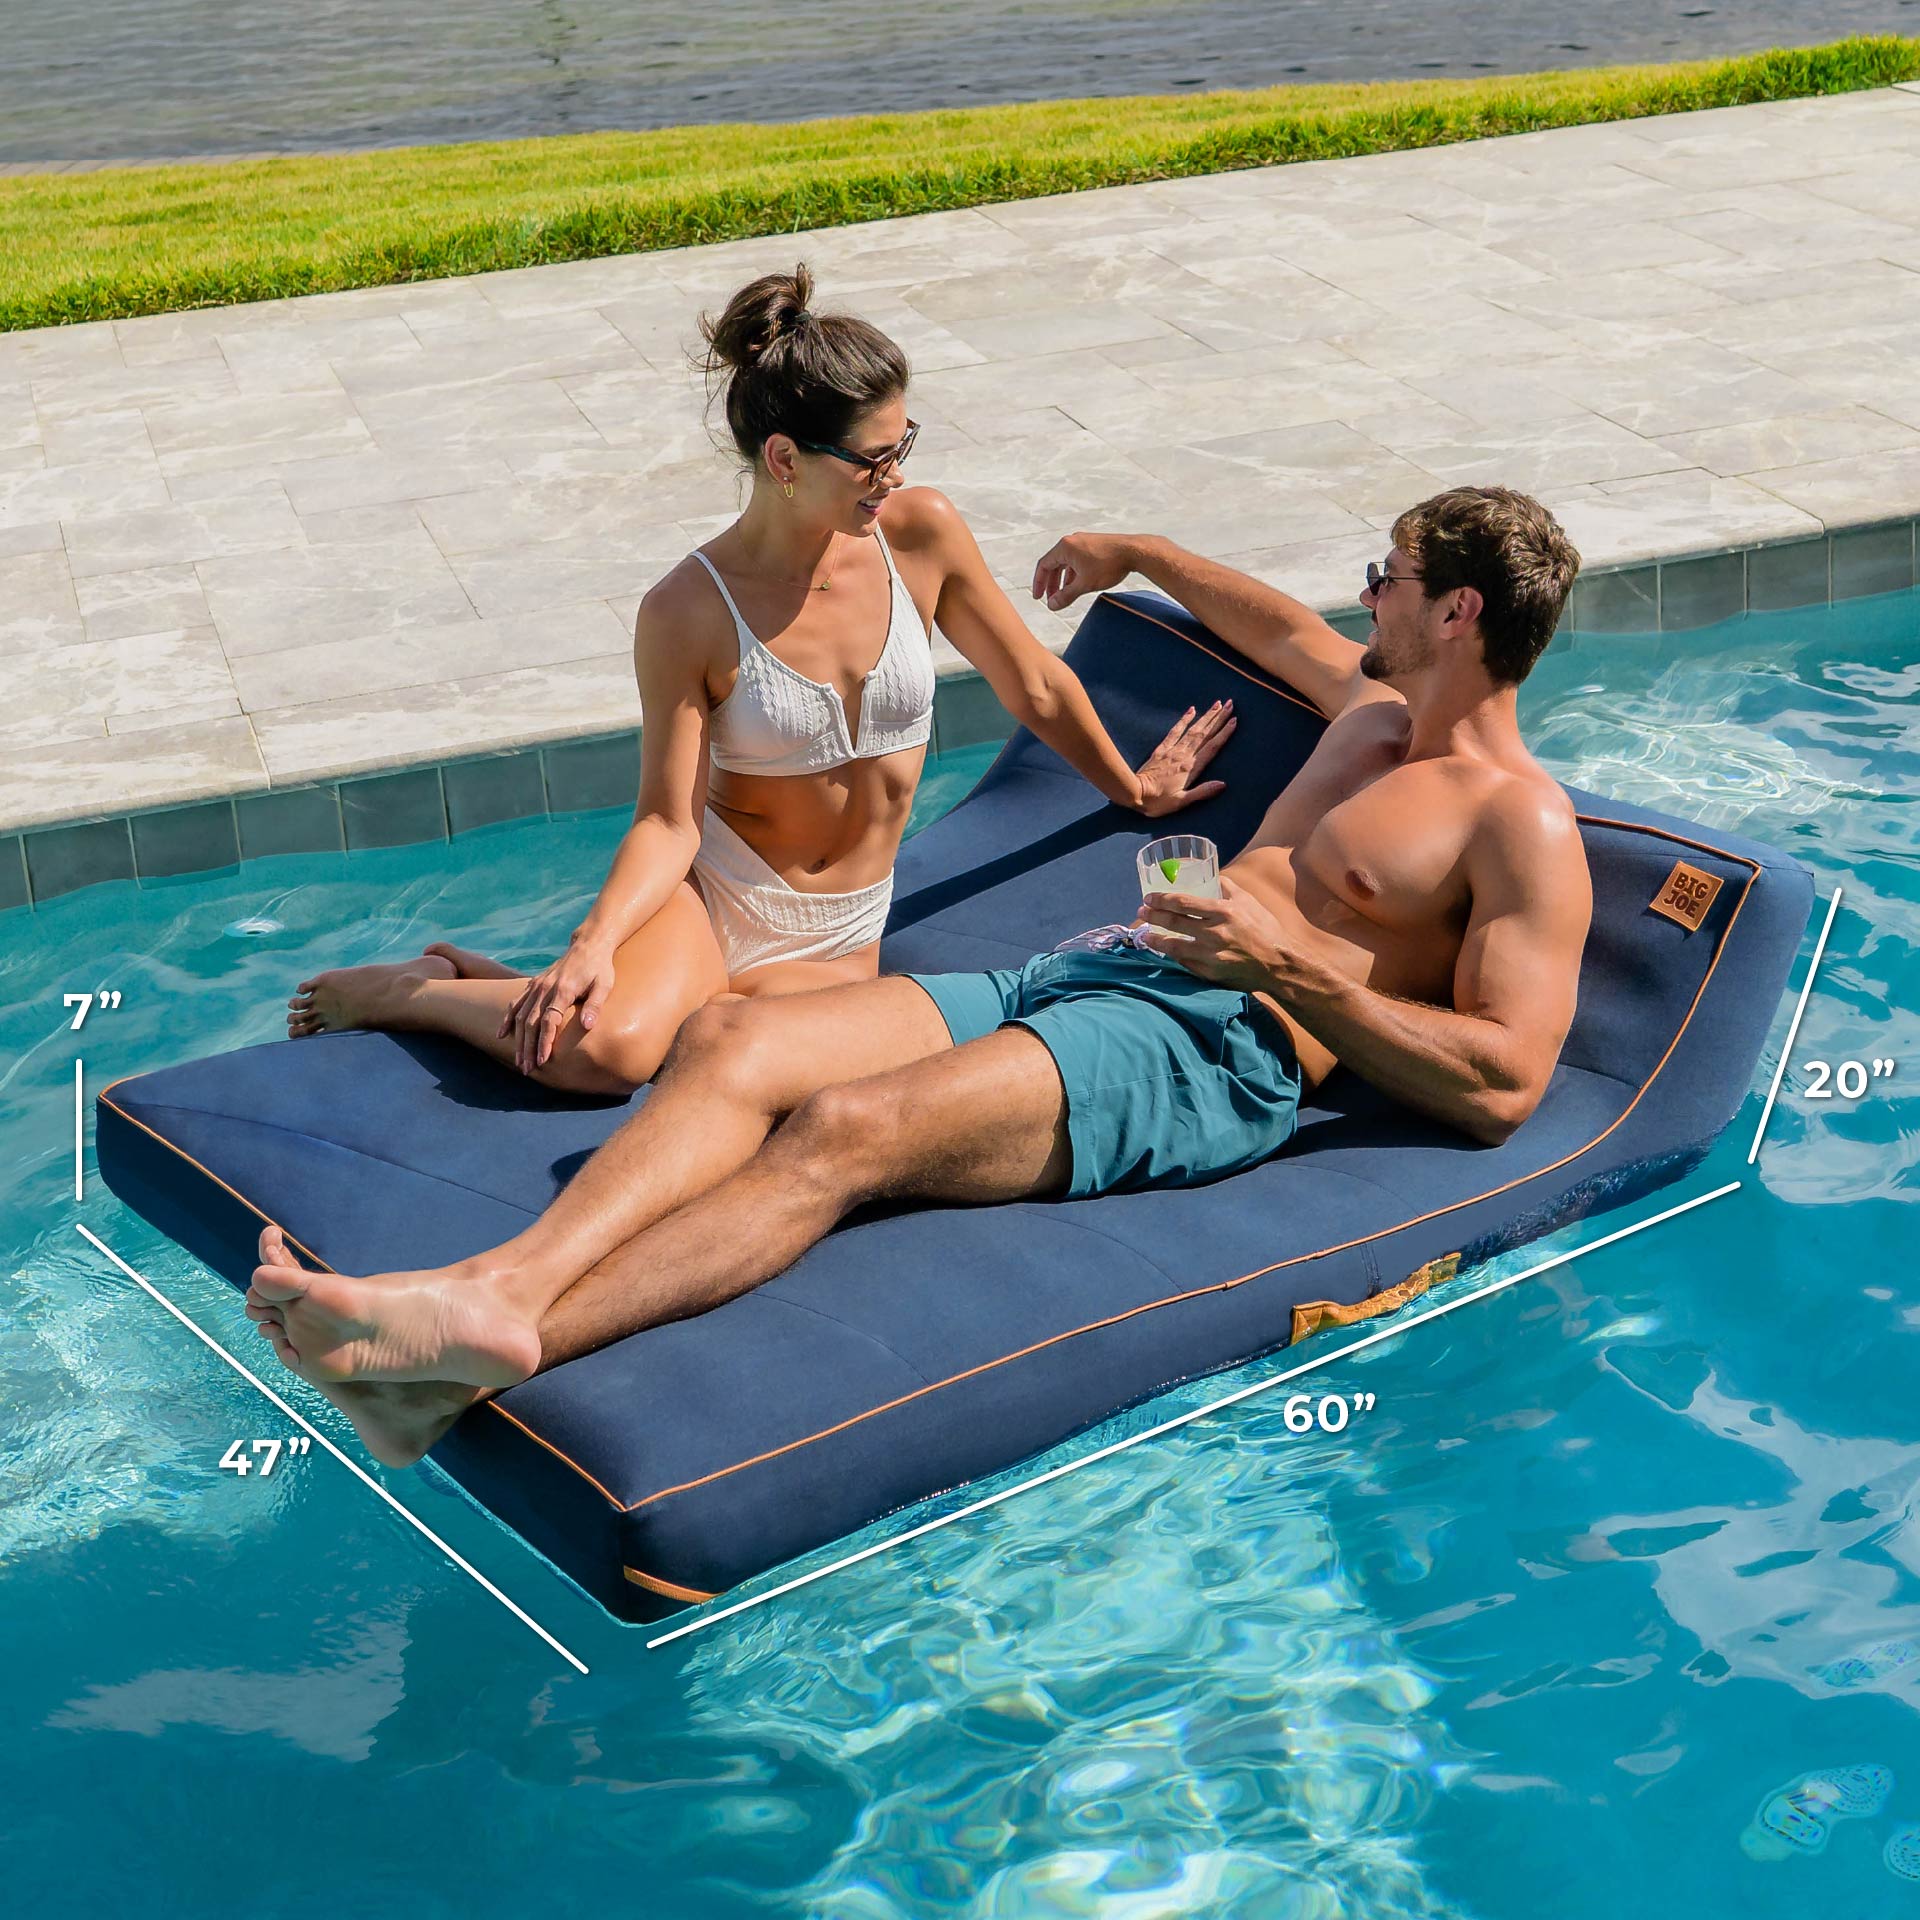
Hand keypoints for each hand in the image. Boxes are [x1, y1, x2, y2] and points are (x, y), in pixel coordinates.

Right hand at [500, 938, 616, 1073]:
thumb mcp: (604, 985)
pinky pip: (517, 1003)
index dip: (544, 1042)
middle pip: (531, 1023)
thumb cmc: (600, 968)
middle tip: (527, 1069)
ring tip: (518, 1060)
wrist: (588, 945)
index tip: (543, 1060)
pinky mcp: (534, 983)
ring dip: (518, 1040)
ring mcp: (537, 985)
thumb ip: (595, 1005)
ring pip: (522, 1016)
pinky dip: (508, 1019)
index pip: (549, 1021)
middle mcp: (546, 988)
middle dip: (528, 1048)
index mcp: (563, 990)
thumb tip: (588, 1025)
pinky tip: (501, 1035)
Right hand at [1031, 531, 1133, 610]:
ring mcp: (1083, 541)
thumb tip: (1052, 605)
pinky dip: (1074, 573)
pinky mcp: (1093, 544)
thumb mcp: (1084, 584)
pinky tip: (1078, 584)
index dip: (1039, 583)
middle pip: (1054, 564)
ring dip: (1063, 579)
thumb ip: (1066, 596)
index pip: (1044, 565)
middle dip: (1051, 583)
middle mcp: (1072, 541)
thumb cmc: (1109, 565)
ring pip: (1066, 562)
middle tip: (1051, 599)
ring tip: (1065, 595)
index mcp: (1065, 547)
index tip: (1039, 597)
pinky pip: (1077, 559)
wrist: (1134, 551)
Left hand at [1133, 700, 1234, 815]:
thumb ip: (1202, 792)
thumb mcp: (1181, 802)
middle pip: (1205, 734)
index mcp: (1191, 768)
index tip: (1235, 720)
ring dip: (1206, 716)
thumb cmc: (1157, 802)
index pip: (1212, 747)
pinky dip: (1184, 719)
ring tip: (1217, 704)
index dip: (1224, 733)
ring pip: (1193, 729)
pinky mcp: (1161, 749)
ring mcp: (1172, 750)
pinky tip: (1192, 710)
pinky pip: (1175, 730)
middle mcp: (1183, 755)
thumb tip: (1223, 784)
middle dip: (1219, 718)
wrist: (1133, 793)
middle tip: (1230, 704)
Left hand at [1135, 874, 1292, 991]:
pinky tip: (1167, 950)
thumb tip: (1211, 876)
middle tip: (1142, 911)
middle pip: (1174, 923)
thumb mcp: (1249, 901)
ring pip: (1174, 947)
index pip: (1183, 903)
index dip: (1162, 899)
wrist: (1279, 964)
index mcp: (1224, 912)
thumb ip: (1227, 887)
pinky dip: (1174, 956)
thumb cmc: (1265, 929)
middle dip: (1153, 916)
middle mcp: (1214, 933)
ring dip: (1156, 940)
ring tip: (1146, 935)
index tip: (1149, 898)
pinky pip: (1185, 963)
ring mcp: (1210, 956)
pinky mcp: (1210, 973)